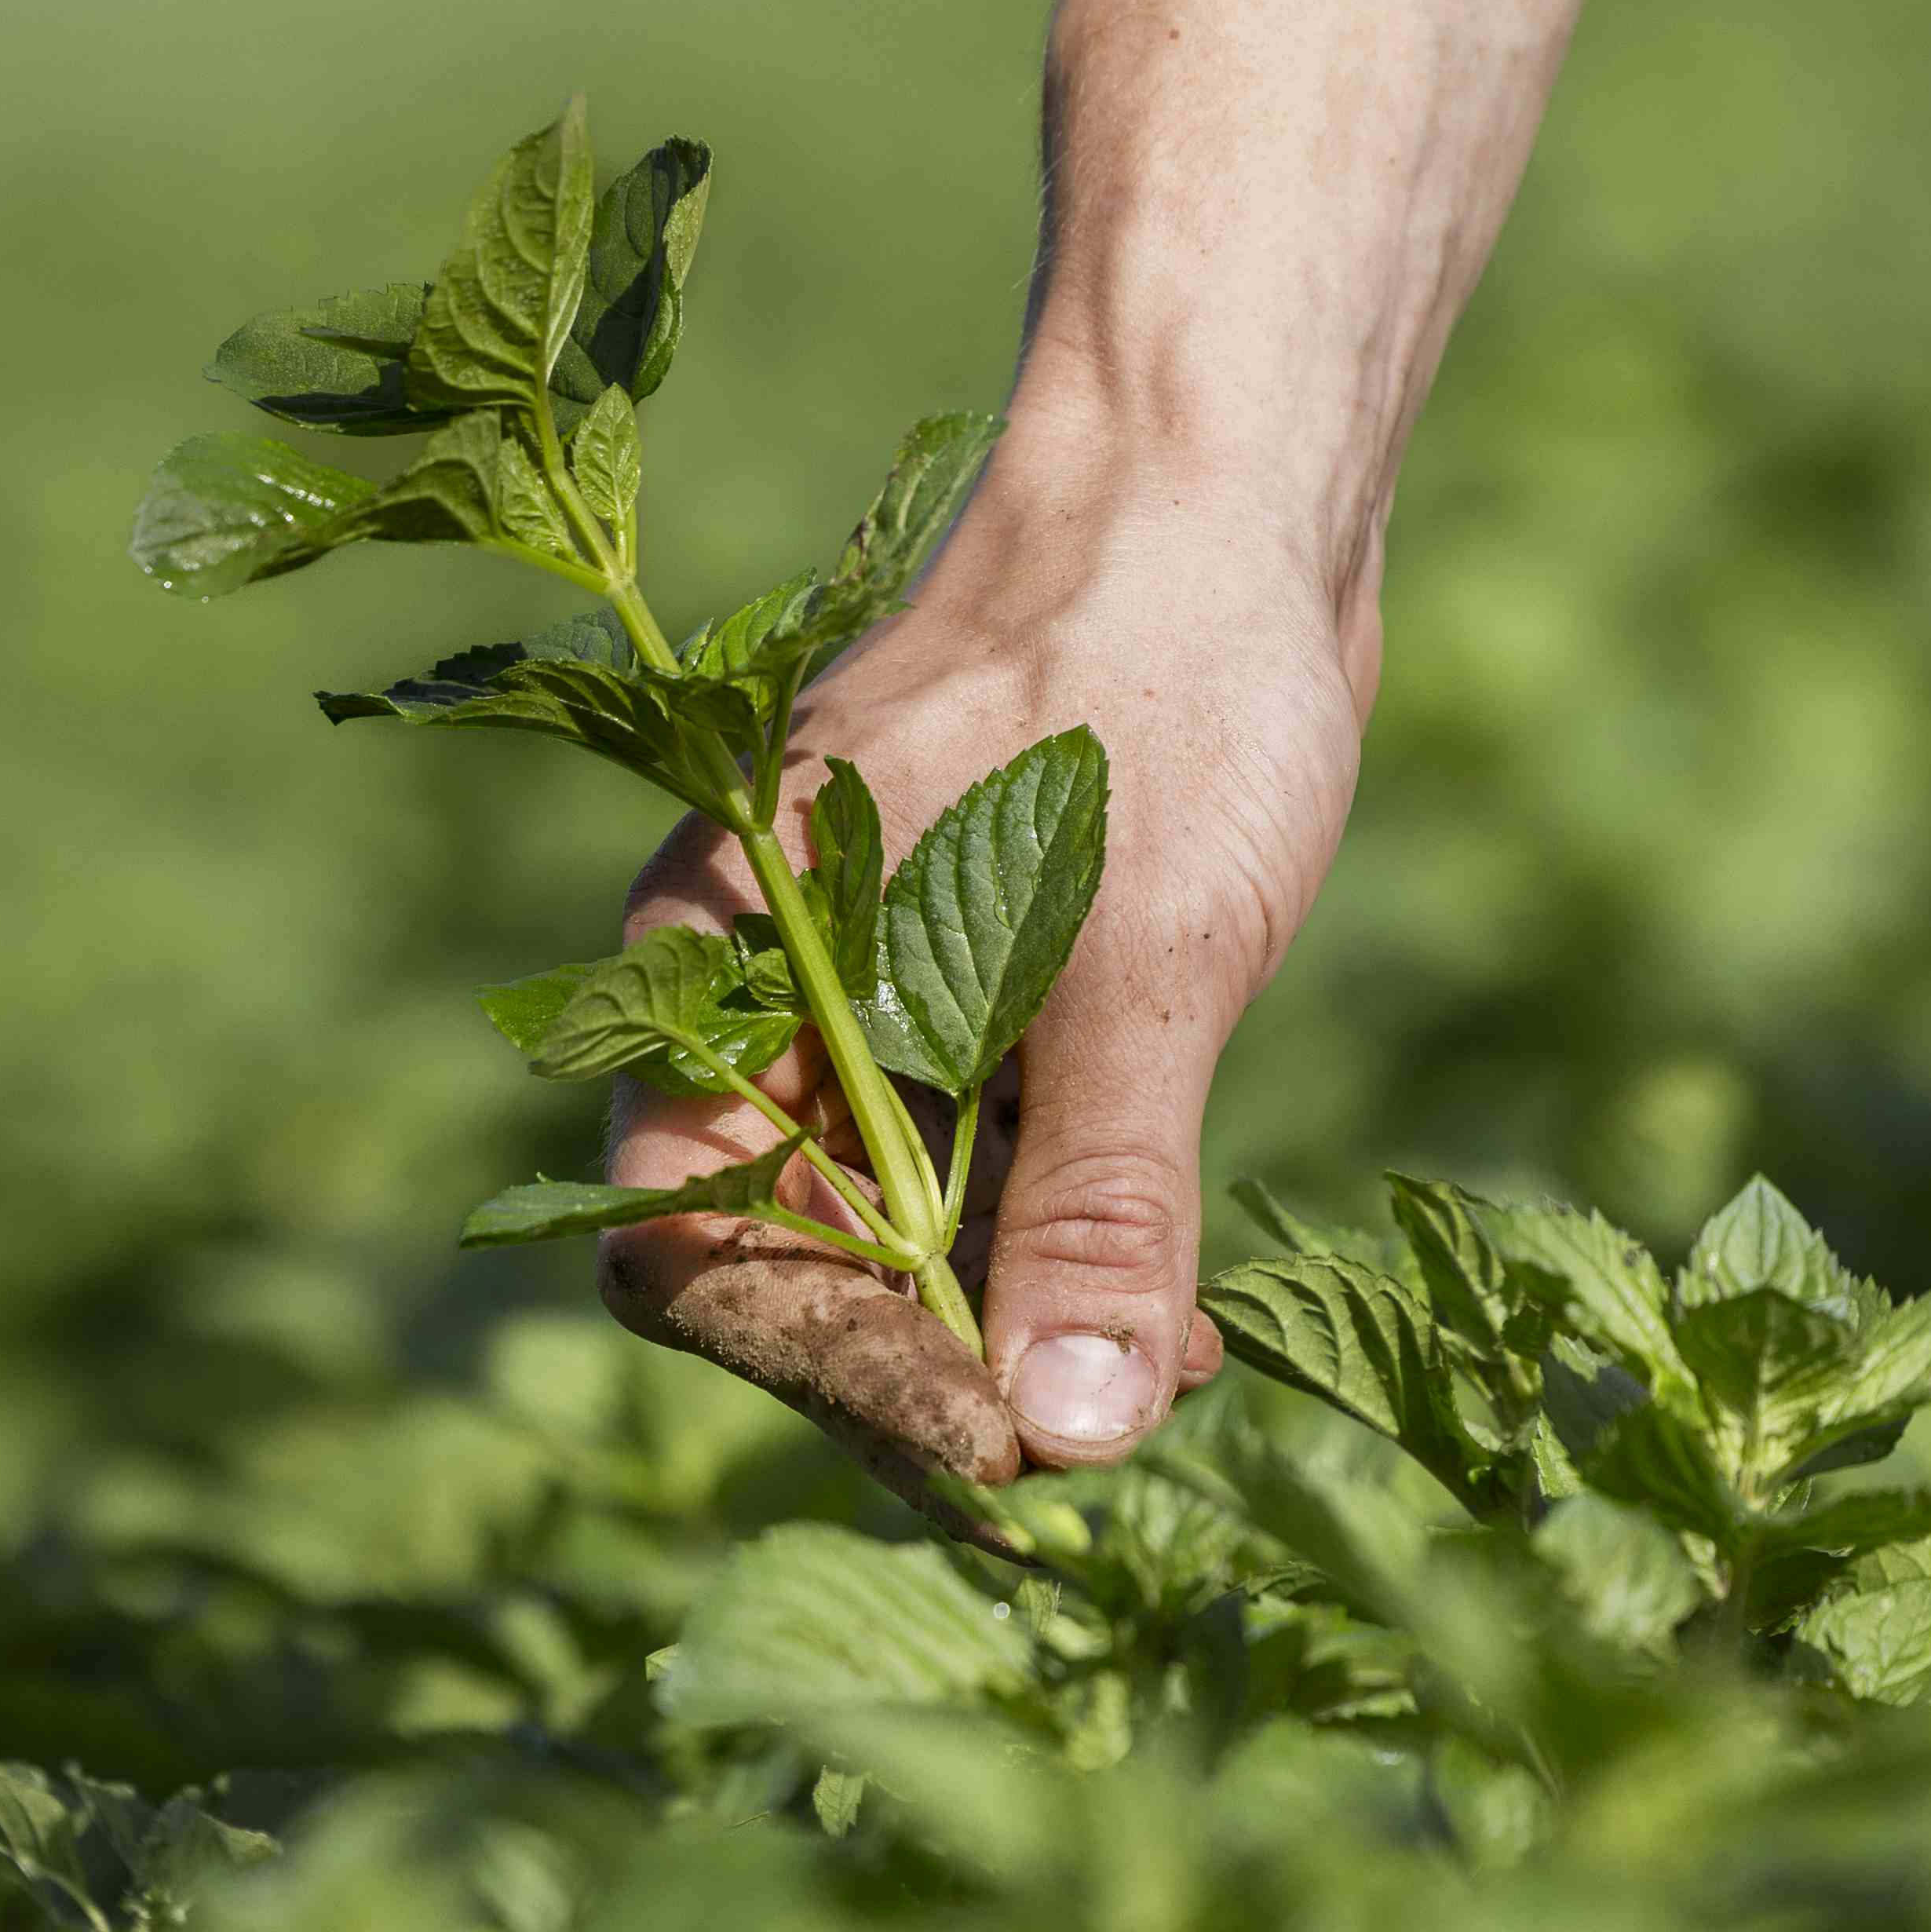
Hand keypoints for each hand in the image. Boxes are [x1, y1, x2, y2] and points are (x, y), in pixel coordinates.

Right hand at [598, 477, 1373, 1491]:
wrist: (1235, 485)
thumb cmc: (1155, 679)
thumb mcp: (1134, 964)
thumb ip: (1096, 1205)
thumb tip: (1066, 1442)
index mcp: (720, 967)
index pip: (695, 1246)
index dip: (827, 1367)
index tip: (989, 1442)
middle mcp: (776, 1000)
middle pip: (792, 1271)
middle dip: (932, 1380)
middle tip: (1092, 1446)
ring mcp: (885, 1006)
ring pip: (904, 1247)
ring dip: (1019, 1339)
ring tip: (1163, 1380)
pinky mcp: (997, 1004)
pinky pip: (995, 1187)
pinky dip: (1072, 1265)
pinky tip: (1173, 1324)